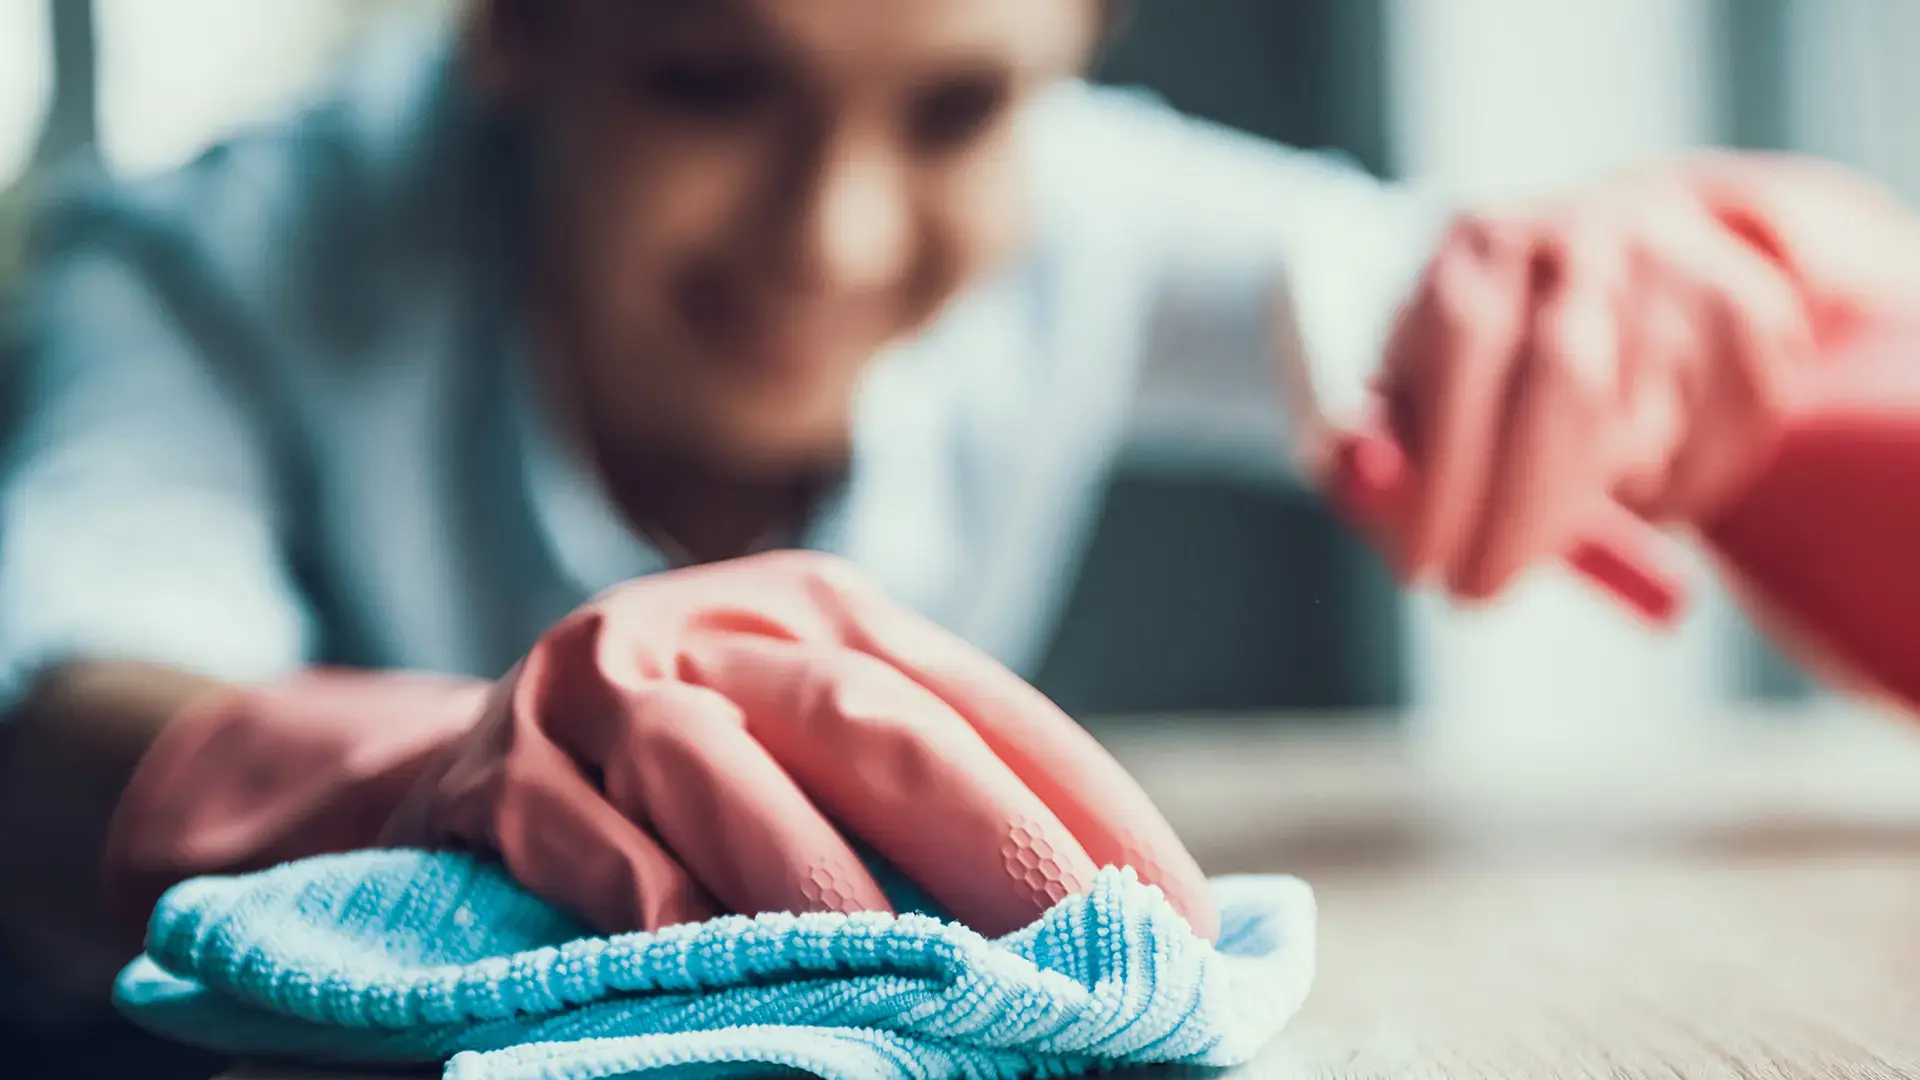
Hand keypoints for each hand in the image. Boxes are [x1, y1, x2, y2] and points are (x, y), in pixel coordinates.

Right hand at [106, 552, 1214, 941]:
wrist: (445, 768)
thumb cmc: (676, 781)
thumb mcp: (801, 748)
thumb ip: (918, 804)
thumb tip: (1104, 920)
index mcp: (824, 612)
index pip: (982, 702)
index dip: (1090, 805)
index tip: (1185, 917)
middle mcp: (719, 624)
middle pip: (870, 719)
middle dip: (993, 841)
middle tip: (1090, 953)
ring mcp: (598, 686)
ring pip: (718, 767)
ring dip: (819, 880)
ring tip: (918, 975)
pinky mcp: (496, 772)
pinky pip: (580, 840)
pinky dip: (649, 905)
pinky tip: (705, 962)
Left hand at [1372, 152, 1919, 601]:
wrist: (1625, 250)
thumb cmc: (1487, 348)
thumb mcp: (1414, 380)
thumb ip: (1382, 439)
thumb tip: (1363, 487)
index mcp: (1482, 244)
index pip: (1465, 345)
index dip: (1444, 470)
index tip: (1421, 568)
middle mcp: (1584, 242)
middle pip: (1565, 383)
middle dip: (1519, 513)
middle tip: (1478, 595)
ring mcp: (1679, 274)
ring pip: (1643, 433)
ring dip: (1589, 504)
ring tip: (1550, 505)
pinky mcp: (1756, 321)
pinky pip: (1713, 451)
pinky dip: (1666, 496)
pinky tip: (1631, 474)